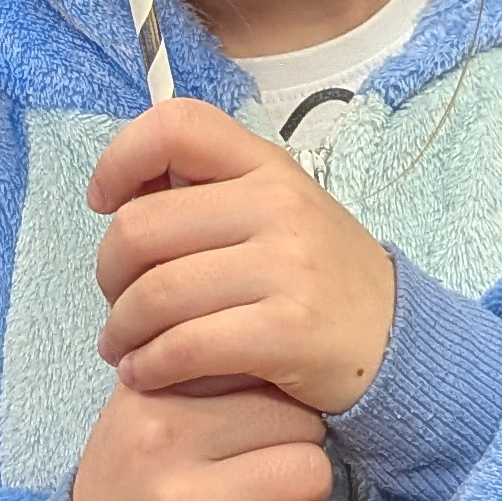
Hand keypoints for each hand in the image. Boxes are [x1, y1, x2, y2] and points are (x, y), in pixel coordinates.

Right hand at [69, 372, 333, 500]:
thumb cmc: (137, 493)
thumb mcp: (146, 415)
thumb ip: (201, 374)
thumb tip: (280, 346)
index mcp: (149, 393)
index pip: (262, 367)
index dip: (277, 401)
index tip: (257, 430)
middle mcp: (160, 440)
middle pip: (300, 419)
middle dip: (299, 447)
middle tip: (264, 477)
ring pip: (312, 471)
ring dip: (306, 494)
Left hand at [90, 101, 395, 416]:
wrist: (397, 341)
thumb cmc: (318, 277)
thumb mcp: (278, 213)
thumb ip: (209, 197)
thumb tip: (122, 195)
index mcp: (267, 167)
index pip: (177, 125)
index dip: (120, 157)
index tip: (104, 202)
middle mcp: (278, 205)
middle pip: (141, 226)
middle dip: (108, 273)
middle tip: (117, 304)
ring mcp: (287, 267)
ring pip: (155, 294)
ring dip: (121, 331)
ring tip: (123, 349)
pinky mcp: (288, 331)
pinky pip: (186, 346)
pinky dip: (150, 367)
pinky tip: (147, 375)